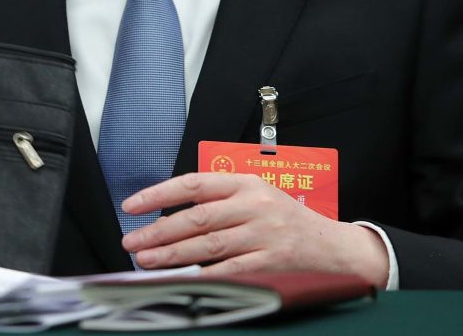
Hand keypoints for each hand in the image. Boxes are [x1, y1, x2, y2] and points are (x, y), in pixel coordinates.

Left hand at [121, 172, 388, 287]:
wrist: (331, 244)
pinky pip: (230, 269)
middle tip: (131, 241)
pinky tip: (182, 279)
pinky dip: (204, 275)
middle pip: (196, 217)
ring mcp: (263, 233)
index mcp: (245, 182)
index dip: (159, 194)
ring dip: (172, 254)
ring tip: (146, 260)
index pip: (194, 183)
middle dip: (158, 231)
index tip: (132, 206)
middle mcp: (253, 204)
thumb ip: (218, 198)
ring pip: (208, 244)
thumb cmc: (284, 218)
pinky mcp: (270, 261)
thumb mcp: (255, 194)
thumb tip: (169, 212)